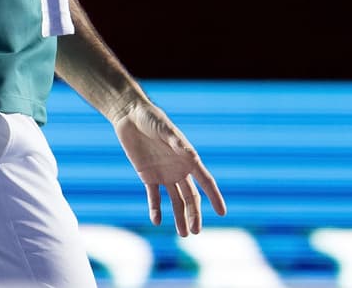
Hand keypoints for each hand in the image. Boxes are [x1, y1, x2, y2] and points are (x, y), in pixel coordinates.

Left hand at [113, 101, 226, 236]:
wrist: (130, 117)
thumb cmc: (151, 118)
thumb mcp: (164, 129)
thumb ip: (176, 142)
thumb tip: (191, 155)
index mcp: (188, 158)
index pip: (205, 181)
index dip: (214, 197)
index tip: (222, 213)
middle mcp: (179, 169)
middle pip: (190, 196)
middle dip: (194, 214)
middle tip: (195, 232)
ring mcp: (164, 174)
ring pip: (175, 200)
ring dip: (179, 216)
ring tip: (183, 234)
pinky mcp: (148, 176)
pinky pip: (154, 196)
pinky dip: (156, 209)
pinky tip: (157, 221)